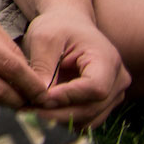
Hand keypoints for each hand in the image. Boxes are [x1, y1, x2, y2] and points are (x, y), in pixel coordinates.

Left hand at [21, 7, 129, 128]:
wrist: (68, 24)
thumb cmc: (56, 27)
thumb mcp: (44, 38)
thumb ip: (44, 66)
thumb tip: (41, 97)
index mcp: (107, 60)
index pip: (95, 88)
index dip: (68, 96)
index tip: (40, 97)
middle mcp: (117, 81)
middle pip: (91, 108)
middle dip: (57, 112)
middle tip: (26, 112)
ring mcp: (113, 96)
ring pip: (88, 119)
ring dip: (58, 119)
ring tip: (29, 113)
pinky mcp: (102, 104)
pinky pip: (84, 119)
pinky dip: (63, 119)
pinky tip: (39, 113)